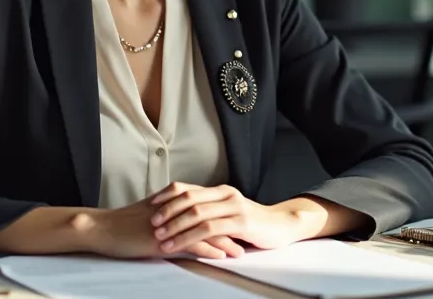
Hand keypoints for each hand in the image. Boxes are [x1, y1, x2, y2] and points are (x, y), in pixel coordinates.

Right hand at [80, 195, 244, 259]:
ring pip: (205, 230)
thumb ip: (167, 214)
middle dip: (230, 228)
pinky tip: (220, 256)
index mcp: (172, 203)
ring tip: (240, 251)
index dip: (222, 217)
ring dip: (225, 241)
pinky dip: (208, 250)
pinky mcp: (164, 239)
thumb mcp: (148, 214)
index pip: (205, 208)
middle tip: (246, 238)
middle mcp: (174, 210)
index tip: (236, 225)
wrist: (103, 228)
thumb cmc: (122, 224)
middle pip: (210, 217)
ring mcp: (171, 224)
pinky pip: (191, 243)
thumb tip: (180, 221)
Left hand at [149, 182, 313, 254]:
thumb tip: (180, 216)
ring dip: (175, 226)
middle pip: (189, 198)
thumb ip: (210, 211)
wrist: (282, 226)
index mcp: (220, 190)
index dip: (167, 195)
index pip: (187, 188)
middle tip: (152, 223)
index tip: (150, 204)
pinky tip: (178, 244)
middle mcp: (225, 194)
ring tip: (161, 237)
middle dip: (167, 211)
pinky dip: (189, 237)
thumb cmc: (253, 223)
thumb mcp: (229, 213)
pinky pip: (209, 229)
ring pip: (197, 214)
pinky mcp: (241, 222)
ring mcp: (234, 207)